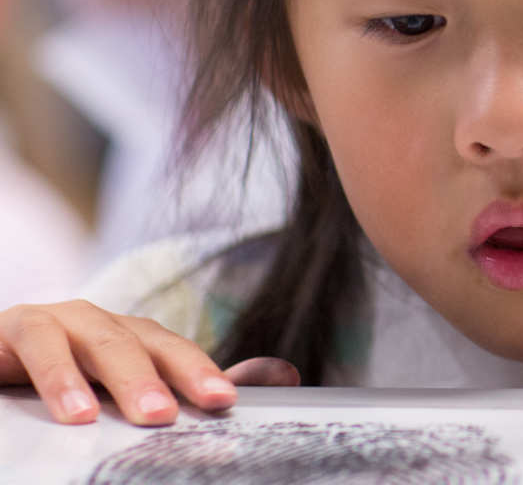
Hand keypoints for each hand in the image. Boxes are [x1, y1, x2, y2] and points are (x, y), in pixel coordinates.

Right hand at [0, 300, 298, 425]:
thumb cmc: (56, 380)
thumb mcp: (116, 389)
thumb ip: (188, 382)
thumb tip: (281, 373)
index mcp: (125, 336)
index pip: (170, 348)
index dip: (198, 370)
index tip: (225, 401)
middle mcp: (93, 321)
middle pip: (136, 341)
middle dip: (160, 376)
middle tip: (171, 415)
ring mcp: (52, 321)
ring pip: (91, 340)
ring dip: (111, 378)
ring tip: (123, 417)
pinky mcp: (11, 329)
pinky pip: (36, 343)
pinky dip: (56, 376)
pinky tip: (73, 410)